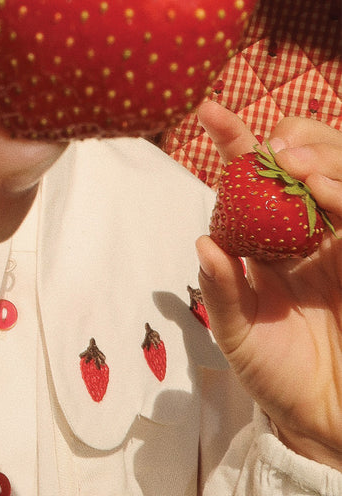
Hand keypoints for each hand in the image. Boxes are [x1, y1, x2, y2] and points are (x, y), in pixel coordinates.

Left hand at [197, 101, 341, 469]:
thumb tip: (204, 243)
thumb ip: (222, 290)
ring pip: (340, 174)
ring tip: (296, 166)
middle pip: (307, 156)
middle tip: (272, 146)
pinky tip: (322, 189)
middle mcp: (307, 230)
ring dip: (322, 157)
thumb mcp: (236, 333)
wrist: (321, 421)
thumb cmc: (275, 372)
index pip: (252, 174)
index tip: (209, 112)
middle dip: (292, 136)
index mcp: (268, 236)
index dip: (234, 138)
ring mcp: (340, 242)